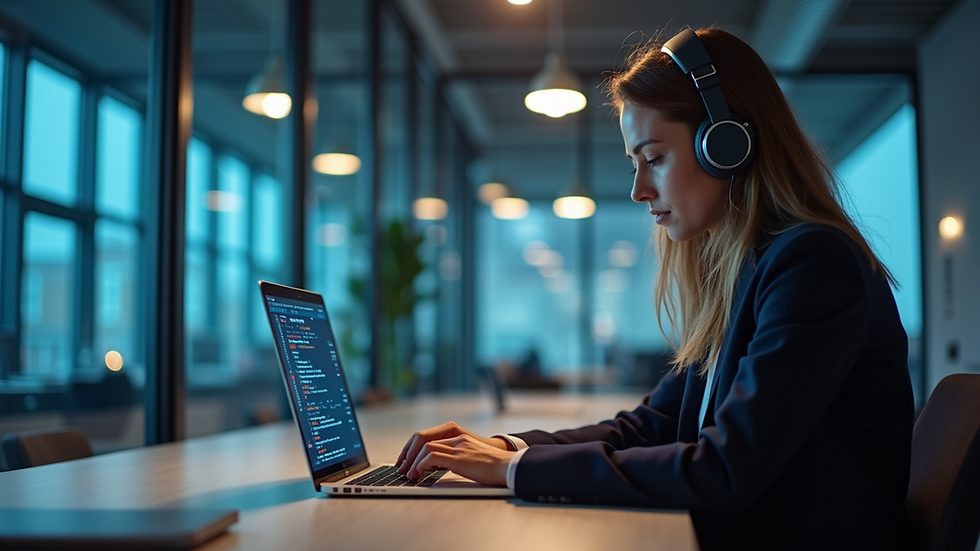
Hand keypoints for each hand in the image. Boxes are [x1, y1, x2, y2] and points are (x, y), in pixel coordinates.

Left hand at [395, 422, 512, 484]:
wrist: (509, 467)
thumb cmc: (494, 467)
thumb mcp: (472, 458)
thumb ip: (458, 457)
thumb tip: (442, 466)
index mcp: (459, 437)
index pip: (429, 437)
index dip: (413, 448)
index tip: (406, 461)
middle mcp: (457, 438)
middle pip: (422, 438)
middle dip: (408, 453)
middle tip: (401, 468)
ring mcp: (458, 446)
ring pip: (425, 447)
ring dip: (412, 461)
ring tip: (408, 474)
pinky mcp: (459, 458)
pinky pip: (431, 457)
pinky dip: (420, 465)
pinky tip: (418, 475)